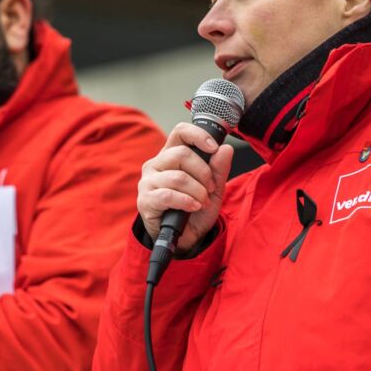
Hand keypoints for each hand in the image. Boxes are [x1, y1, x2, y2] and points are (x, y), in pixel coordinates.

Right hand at [138, 122, 233, 253]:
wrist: (186, 238)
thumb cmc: (195, 209)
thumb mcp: (213, 189)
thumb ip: (219, 169)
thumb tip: (225, 149)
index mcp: (171, 156)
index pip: (180, 132)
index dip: (197, 135)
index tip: (213, 148)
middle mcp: (156, 165)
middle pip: (181, 153)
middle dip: (203, 172)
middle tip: (210, 188)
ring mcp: (148, 182)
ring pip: (177, 176)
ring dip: (197, 191)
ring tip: (202, 202)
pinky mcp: (145, 200)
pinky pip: (168, 195)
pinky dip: (186, 201)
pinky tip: (193, 207)